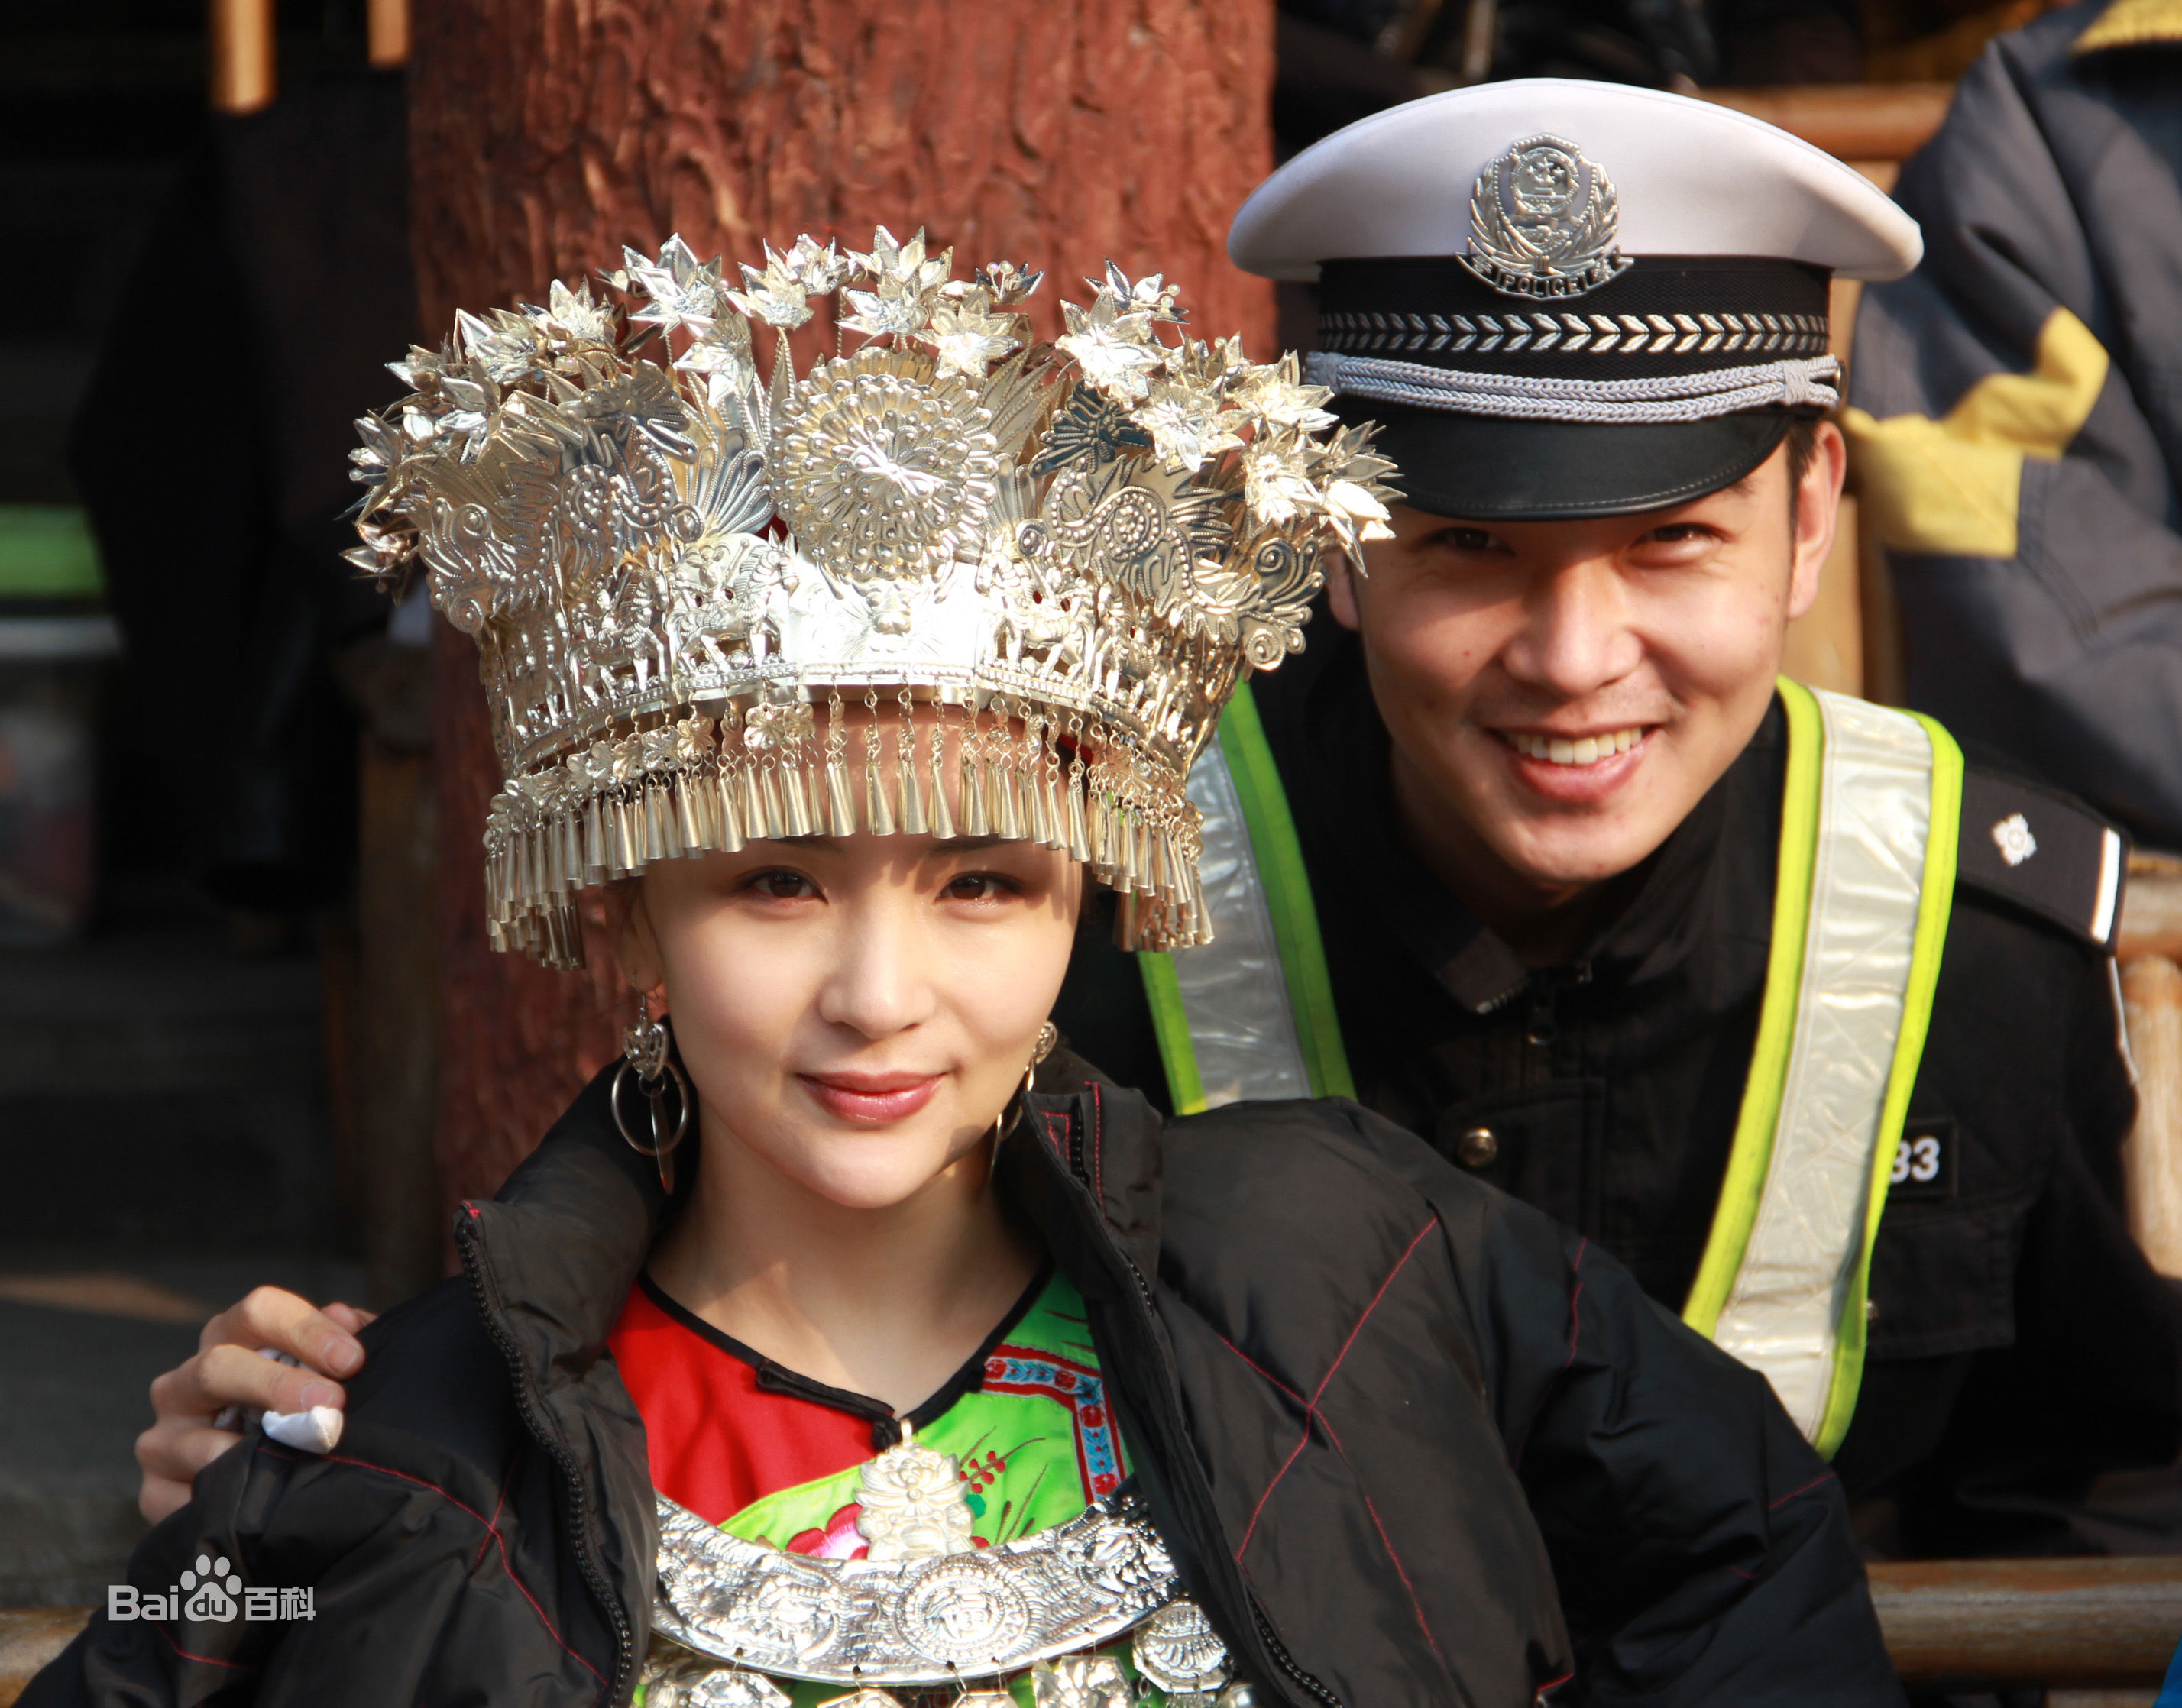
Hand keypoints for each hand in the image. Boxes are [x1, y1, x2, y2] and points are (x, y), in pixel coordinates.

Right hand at [136, 1288, 374, 1523]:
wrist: (267, 1497)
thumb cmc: (307, 1416)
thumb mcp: (330, 1375)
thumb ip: (343, 1344)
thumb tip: (345, 1319)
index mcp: (231, 1341)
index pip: (258, 1312)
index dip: (307, 1330)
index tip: (352, 1360)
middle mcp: (186, 1383)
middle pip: (219, 1365)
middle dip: (279, 1384)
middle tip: (331, 1405)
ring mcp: (164, 1438)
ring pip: (198, 1439)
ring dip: (255, 1452)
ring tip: (302, 1461)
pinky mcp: (155, 1493)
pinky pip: (185, 1497)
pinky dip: (227, 1500)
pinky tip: (264, 1504)